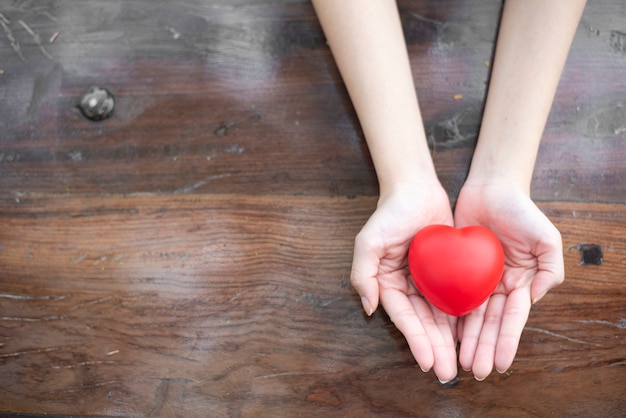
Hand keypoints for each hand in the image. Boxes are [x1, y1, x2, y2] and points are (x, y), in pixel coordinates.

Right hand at [352, 182, 457, 381]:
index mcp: (387, 283)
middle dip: (435, 349)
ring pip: (441, 317)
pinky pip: (455, 298)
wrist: (417, 188)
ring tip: (460, 365)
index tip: (427, 362)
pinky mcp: (447, 272)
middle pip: (423, 323)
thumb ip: (363, 273)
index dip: (415, 340)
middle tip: (447, 373)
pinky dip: (461, 319)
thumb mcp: (368, 240)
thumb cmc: (390, 213)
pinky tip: (471, 337)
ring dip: (448, 342)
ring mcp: (428, 281)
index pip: (403, 317)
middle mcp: (407, 287)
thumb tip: (369, 307)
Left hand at [454, 181, 563, 379]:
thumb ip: (550, 268)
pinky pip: (451, 295)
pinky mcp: (457, 269)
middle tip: (474, 370)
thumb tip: (535, 298)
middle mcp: (499, 286)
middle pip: (489, 322)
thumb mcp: (546, 237)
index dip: (506, 341)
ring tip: (458, 362)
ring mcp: (478, 279)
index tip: (499, 364)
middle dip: (483, 347)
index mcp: (521, 283)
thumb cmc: (521, 210)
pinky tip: (443, 335)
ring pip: (470, 315)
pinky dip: (449, 316)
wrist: (491, 188)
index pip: (512, 318)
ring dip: (466, 340)